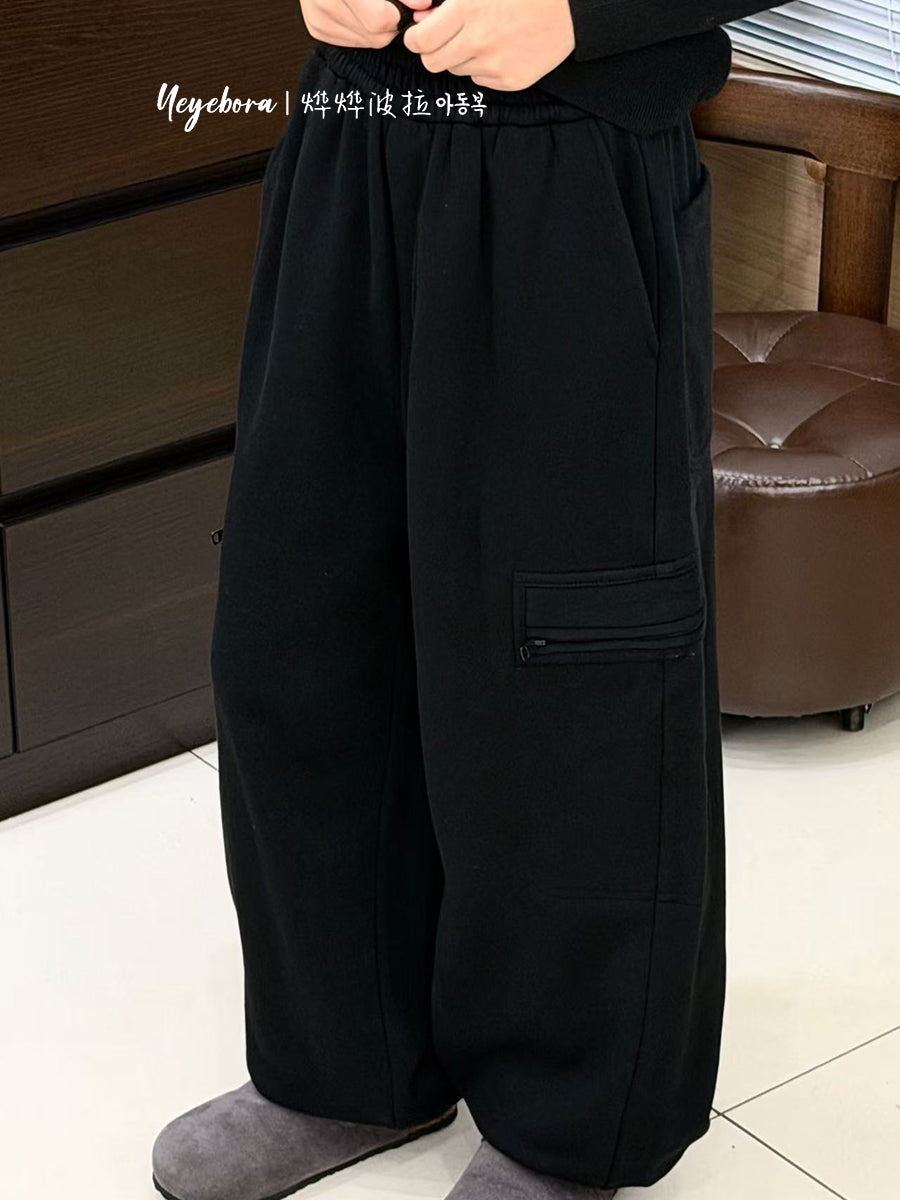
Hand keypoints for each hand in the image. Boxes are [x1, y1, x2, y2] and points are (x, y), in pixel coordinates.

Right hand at [299, 0, 431, 48]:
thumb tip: (423, 5)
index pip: (380, 21)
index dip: (398, 14)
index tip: (405, 4)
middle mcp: (324, 1)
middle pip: (376, 35)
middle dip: (391, 22)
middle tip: (390, 4)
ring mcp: (318, 17)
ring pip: (367, 41)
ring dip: (378, 27)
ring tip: (372, 3)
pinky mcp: (316, 27)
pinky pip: (353, 41)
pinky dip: (363, 28)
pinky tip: (359, 9)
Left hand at [402, 0, 575, 89]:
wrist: (569, 6)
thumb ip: (445, 1)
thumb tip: (421, 19)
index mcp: (467, 9)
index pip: (419, 42)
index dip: (415, 39)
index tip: (420, 35)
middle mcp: (478, 41)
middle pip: (433, 62)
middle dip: (434, 51)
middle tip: (448, 38)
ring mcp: (495, 65)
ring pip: (457, 70)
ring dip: (462, 57)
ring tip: (483, 37)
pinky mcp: (510, 81)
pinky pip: (481, 80)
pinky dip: (484, 67)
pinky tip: (501, 48)